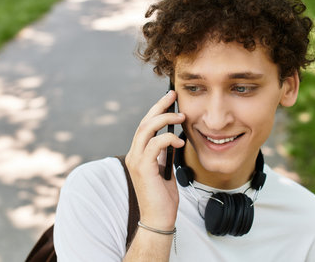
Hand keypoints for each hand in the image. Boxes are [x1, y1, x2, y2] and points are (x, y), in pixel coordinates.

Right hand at [126, 90, 185, 230]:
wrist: (159, 219)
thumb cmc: (163, 197)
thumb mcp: (164, 170)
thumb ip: (163, 154)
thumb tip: (170, 139)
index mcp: (138, 154)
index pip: (145, 126)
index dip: (156, 110)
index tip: (170, 99)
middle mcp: (134, 154)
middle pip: (144, 122)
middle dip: (159, 107)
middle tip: (173, 95)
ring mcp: (136, 161)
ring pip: (146, 129)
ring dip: (164, 119)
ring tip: (181, 116)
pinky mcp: (143, 168)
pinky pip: (154, 145)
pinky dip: (167, 138)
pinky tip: (179, 141)